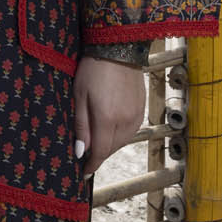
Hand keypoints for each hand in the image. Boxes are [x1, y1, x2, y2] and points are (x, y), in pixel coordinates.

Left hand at [73, 56, 145, 181]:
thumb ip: (81, 126)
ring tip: (97, 141)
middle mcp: (125, 121)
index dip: (92, 164)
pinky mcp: (142, 109)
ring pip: (122, 142)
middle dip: (99, 155)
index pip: (100, 152)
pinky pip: (130, 131)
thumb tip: (81, 151)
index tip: (84, 172)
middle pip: (111, 149)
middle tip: (86, 155)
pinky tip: (110, 129)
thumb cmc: (93, 70)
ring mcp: (136, 115)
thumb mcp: (79, 96)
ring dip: (110, 145)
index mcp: (107, 119)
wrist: (118, 48)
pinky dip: (119, 135)